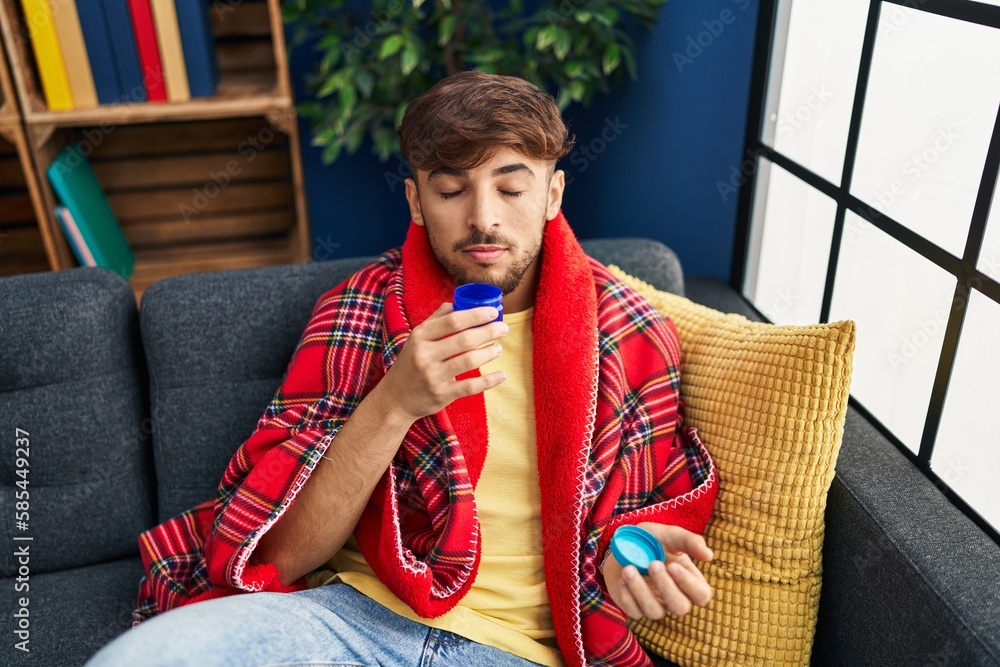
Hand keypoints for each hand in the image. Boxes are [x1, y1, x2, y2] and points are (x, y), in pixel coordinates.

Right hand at [381, 302, 508, 421]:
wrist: (395, 399)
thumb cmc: (410, 364)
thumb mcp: (416, 339)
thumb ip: (436, 320)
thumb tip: (458, 303)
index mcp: (420, 337)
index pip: (452, 321)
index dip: (476, 315)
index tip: (494, 312)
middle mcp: (425, 355)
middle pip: (464, 340)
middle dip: (488, 332)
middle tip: (503, 328)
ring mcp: (434, 376)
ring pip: (469, 361)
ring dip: (489, 352)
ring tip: (498, 348)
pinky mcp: (442, 394)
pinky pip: (471, 386)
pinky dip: (489, 380)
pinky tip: (502, 374)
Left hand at [602, 522, 713, 619]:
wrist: (622, 545)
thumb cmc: (651, 541)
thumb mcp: (669, 535)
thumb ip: (688, 541)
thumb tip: (709, 555)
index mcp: (689, 580)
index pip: (701, 595)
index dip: (689, 584)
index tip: (673, 565)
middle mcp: (674, 597)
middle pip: (680, 608)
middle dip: (666, 587)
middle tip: (653, 564)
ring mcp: (655, 605)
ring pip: (655, 612)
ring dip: (641, 590)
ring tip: (629, 569)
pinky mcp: (635, 608)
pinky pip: (634, 612)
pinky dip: (627, 595)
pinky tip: (622, 578)